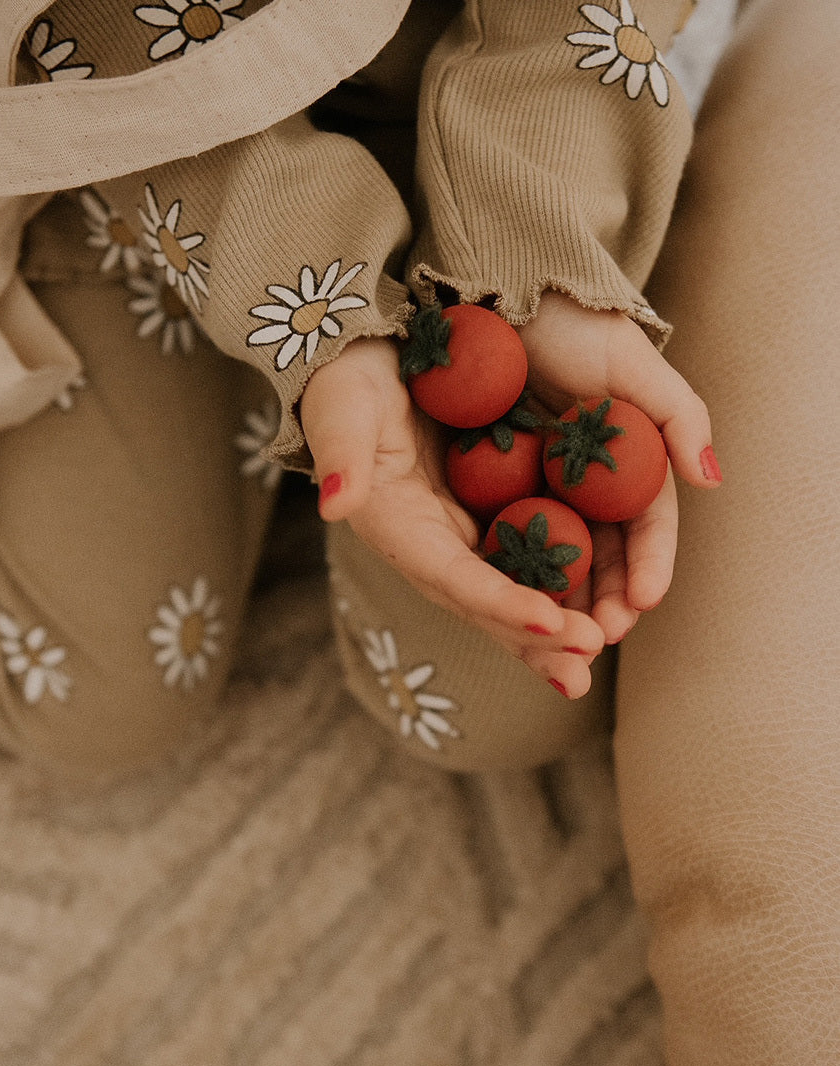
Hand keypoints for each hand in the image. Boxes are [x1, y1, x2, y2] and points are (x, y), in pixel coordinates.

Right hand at [300, 337, 605, 699]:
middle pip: (486, 604)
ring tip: (599, 651)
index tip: (550, 621)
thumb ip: (340, 452)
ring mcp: (462, 534)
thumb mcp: (342, 405)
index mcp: (398, 526)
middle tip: (586, 662)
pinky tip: (605, 601)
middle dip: (535, 639)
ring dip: (554, 629)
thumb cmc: (351, 377)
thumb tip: (335, 503)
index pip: (453, 576)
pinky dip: (563, 586)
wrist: (371, 357)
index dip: (499, 602)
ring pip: (512, 593)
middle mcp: (431, 544)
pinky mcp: (488, 515)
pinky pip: (529, 561)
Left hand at [518, 292, 721, 642]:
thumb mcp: (628, 362)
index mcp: (626, 460)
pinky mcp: (488, 489)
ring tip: (560, 639)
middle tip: (601, 637)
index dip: (650, 563)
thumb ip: (676, 415)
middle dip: (607, 600)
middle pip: (602, 555)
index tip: (646, 599)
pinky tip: (510, 606)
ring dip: (561, 603)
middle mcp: (583, 483)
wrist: (496, 291)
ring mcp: (536, 489)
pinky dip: (510, 575)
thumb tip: (712, 477)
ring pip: (554, 560)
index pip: (645, 524)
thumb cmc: (570, 322)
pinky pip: (502, 540)